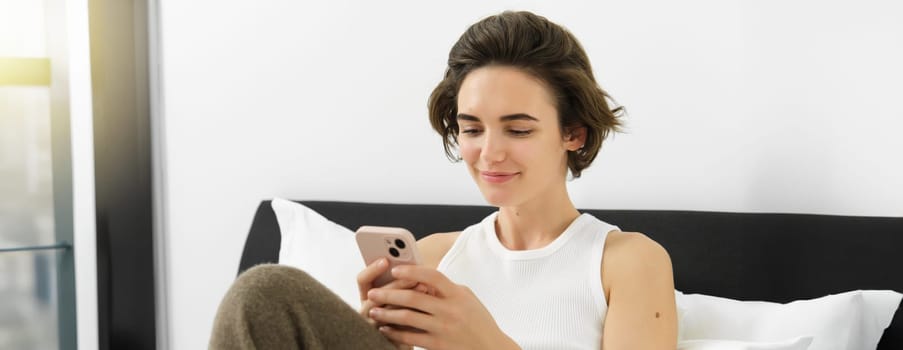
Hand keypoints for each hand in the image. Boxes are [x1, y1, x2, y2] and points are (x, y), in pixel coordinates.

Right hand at [357, 258, 423, 349]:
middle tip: (414, 277)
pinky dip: (410, 318)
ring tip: (424, 288)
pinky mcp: (386, 338)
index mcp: (368, 294)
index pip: (363, 279)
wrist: (410, 336)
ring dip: (404, 300)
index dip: (372, 269)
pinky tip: (424, 310)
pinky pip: (395, 329)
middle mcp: (368, 309)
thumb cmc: (406, 311)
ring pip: (385, 312)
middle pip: (375, 295)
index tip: (386, 260)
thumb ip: (405, 280)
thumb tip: (416, 265)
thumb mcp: (403, 291)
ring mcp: (375, 324)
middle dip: (396, 285)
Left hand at [366, 265, 519, 349]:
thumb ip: (447, 288)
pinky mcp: (438, 345)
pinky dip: (395, 332)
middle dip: (388, 294)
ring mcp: (444, 329)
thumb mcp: (467, 299)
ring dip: (386, 313)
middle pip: (413, 297)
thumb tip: (422, 278)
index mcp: (457, 295)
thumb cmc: (479, 322)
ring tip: (373, 311)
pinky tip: (385, 329)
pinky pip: (411, 337)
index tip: (394, 269)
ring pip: (407, 317)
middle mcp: (450, 310)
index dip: (412, 271)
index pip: (432, 276)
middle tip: (372, 293)